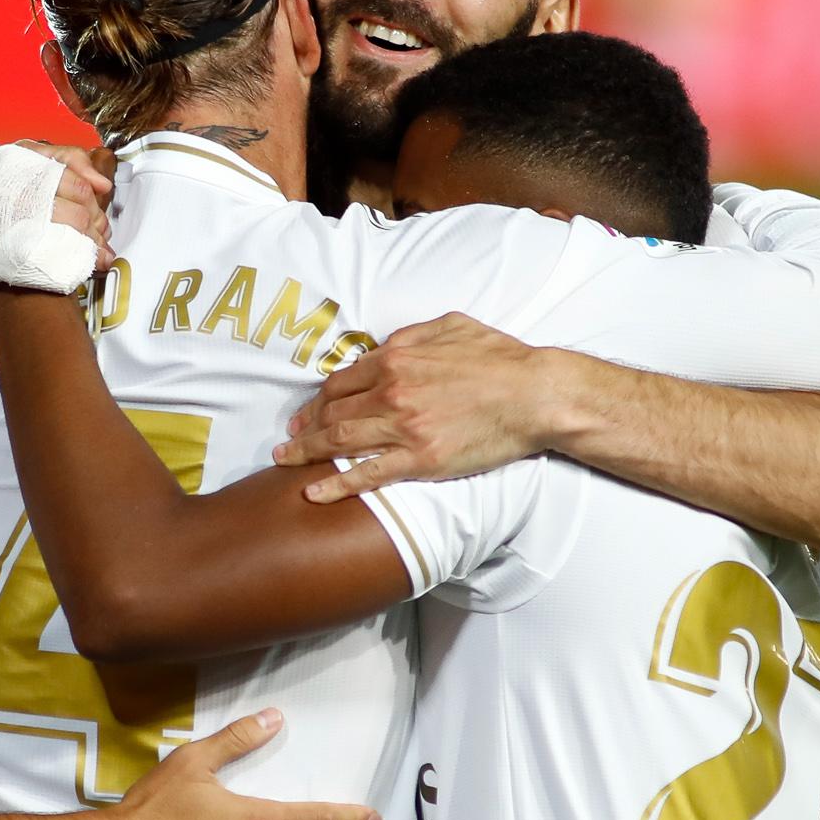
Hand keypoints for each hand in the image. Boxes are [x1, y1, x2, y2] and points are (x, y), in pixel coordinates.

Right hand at [0, 143, 105, 294]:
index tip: (101, 194)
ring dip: (91, 243)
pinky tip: (81, 269)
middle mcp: (14, 186)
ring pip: (72, 228)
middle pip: (77, 199)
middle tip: (97, 233)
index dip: (92, 182)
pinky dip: (76, 265)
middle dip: (95, 219)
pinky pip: (56, 258)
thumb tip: (99, 185)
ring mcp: (11, 220)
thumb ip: (43, 167)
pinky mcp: (6, 254)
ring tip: (93, 252)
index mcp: (12, 162)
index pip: (69, 164)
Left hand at [272, 313, 562, 502]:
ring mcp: (403, 428)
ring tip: (286, 459)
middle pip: (333, 410)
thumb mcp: (451, 326)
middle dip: (306, 425)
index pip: (342, 380)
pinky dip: (336, 484)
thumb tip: (384, 344)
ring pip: (340, 440)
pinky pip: (367, 474)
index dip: (320, 397)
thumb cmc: (500, 358)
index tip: (310, 409)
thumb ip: (411, 334)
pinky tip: (313, 493)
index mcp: (396, 358)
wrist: (534, 394)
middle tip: (289, 437)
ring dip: (306, 451)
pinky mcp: (420, 460)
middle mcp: (391, 392)